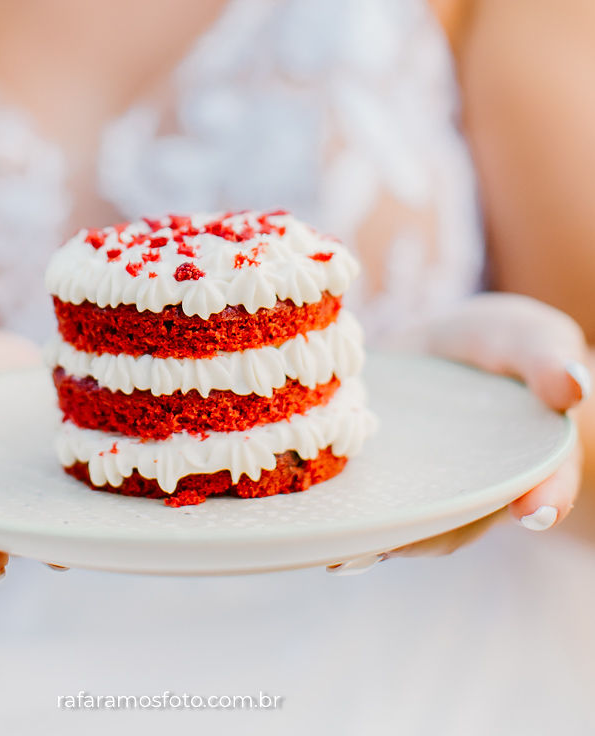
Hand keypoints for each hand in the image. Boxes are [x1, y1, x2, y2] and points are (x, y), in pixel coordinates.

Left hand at [328, 292, 590, 572]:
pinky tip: (318, 530)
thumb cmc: (506, 345)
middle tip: (391, 544)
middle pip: (469, 520)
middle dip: (431, 535)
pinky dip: (351, 522)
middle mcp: (487, 491)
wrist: (454, 349)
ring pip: (418, 527)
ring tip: (344, 548)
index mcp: (537, 460)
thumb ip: (545, 360)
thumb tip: (573, 387)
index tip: (534, 511)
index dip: (548, 496)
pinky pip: (378, 510)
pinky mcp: (395, 486)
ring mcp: (437, 493)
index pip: (551, 483)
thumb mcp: (529, 338)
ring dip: (382, 539)